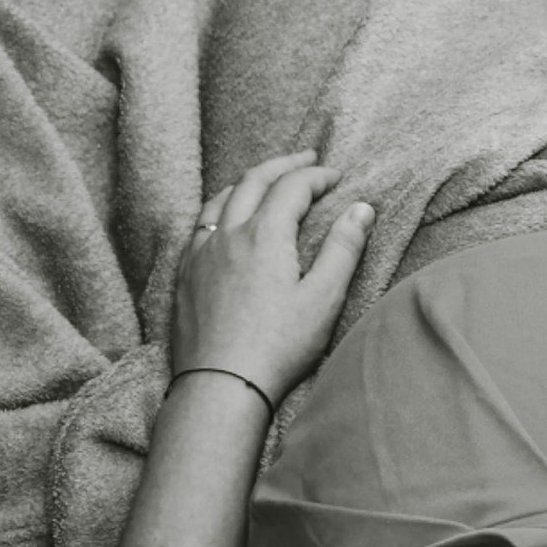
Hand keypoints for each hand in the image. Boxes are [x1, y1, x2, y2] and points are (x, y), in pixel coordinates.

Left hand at [173, 151, 373, 403]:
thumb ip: (344, 248)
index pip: (292, 186)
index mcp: (265, 234)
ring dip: (247, 182)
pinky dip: (218, 208)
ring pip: (220, 199)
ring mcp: (200, 255)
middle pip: (253, 180)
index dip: (317, 175)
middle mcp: (229, 234)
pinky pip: (198, 226)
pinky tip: (223, 221)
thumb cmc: (277, 347)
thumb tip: (362, 208)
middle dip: (283, 164)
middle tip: (306, 158)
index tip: (336, 177)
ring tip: (264, 180)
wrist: (219, 388)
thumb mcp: (324, 299)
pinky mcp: (184, 277)